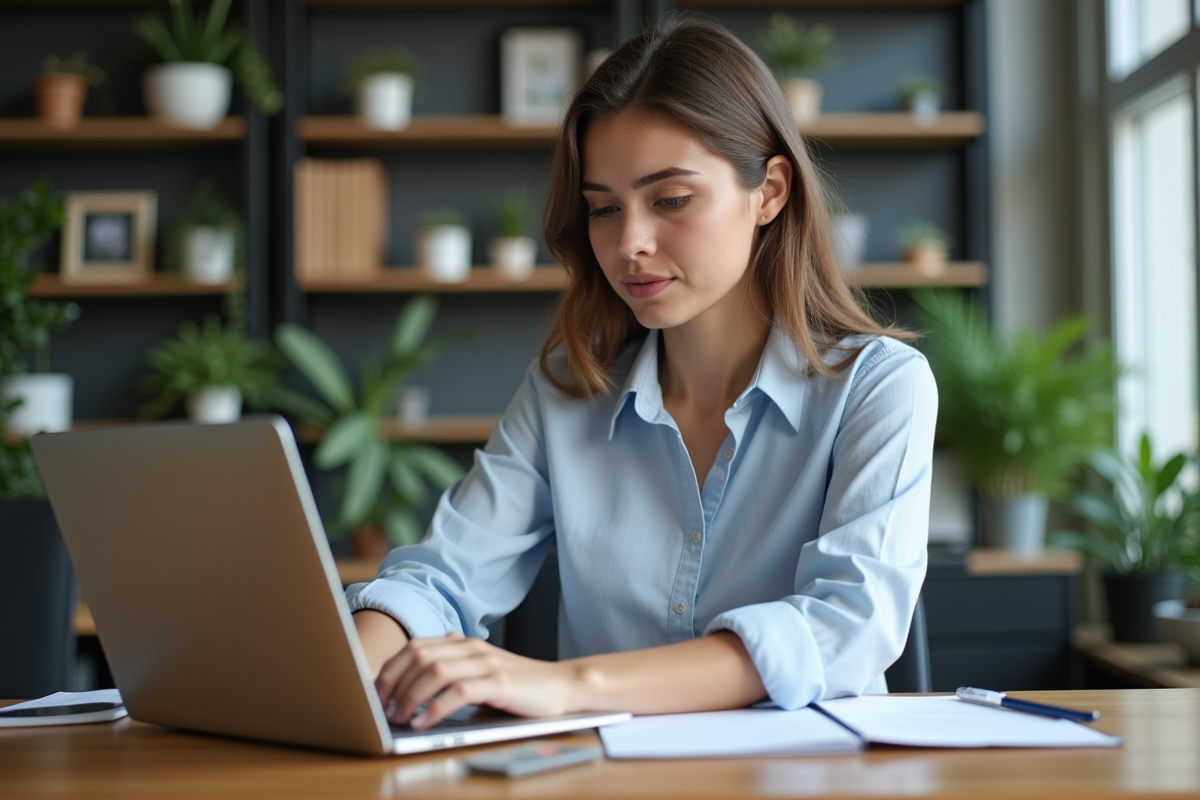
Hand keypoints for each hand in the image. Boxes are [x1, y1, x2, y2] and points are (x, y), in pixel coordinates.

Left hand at [375, 632, 579, 728]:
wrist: (560, 686)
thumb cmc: (516, 687)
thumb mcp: (477, 676)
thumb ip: (448, 677)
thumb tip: (404, 697)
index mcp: (462, 643)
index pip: (413, 648)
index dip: (389, 670)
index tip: (375, 694)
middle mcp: (471, 647)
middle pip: (418, 656)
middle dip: (393, 684)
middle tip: (383, 710)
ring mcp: (486, 662)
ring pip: (434, 671)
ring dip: (410, 696)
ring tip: (399, 718)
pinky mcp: (499, 682)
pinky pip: (458, 691)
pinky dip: (436, 708)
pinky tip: (425, 722)